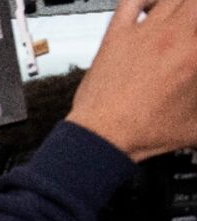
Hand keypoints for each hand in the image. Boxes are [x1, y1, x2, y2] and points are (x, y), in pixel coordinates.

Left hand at [66, 0, 196, 161]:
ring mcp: (143, 32)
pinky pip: (132, 0)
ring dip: (183, 4)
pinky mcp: (116, 35)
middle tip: (193, 27)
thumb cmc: (144, 131)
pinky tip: (154, 5)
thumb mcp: (196, 125)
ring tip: (184, 16)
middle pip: (195, 3)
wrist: (103, 136)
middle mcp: (174, 35)